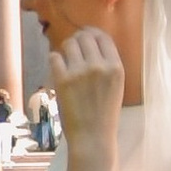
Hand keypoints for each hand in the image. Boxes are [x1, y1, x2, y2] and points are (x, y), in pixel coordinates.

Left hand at [47, 27, 125, 170]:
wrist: (93, 137)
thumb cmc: (104, 113)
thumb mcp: (115, 86)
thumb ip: (107, 64)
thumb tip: (91, 41)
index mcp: (116, 67)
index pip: (102, 37)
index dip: (92, 33)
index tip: (86, 35)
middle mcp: (99, 66)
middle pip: (84, 37)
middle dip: (77, 40)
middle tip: (74, 50)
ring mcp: (80, 72)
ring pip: (68, 44)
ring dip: (66, 50)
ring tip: (67, 62)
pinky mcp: (62, 80)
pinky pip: (54, 57)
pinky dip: (55, 61)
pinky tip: (59, 70)